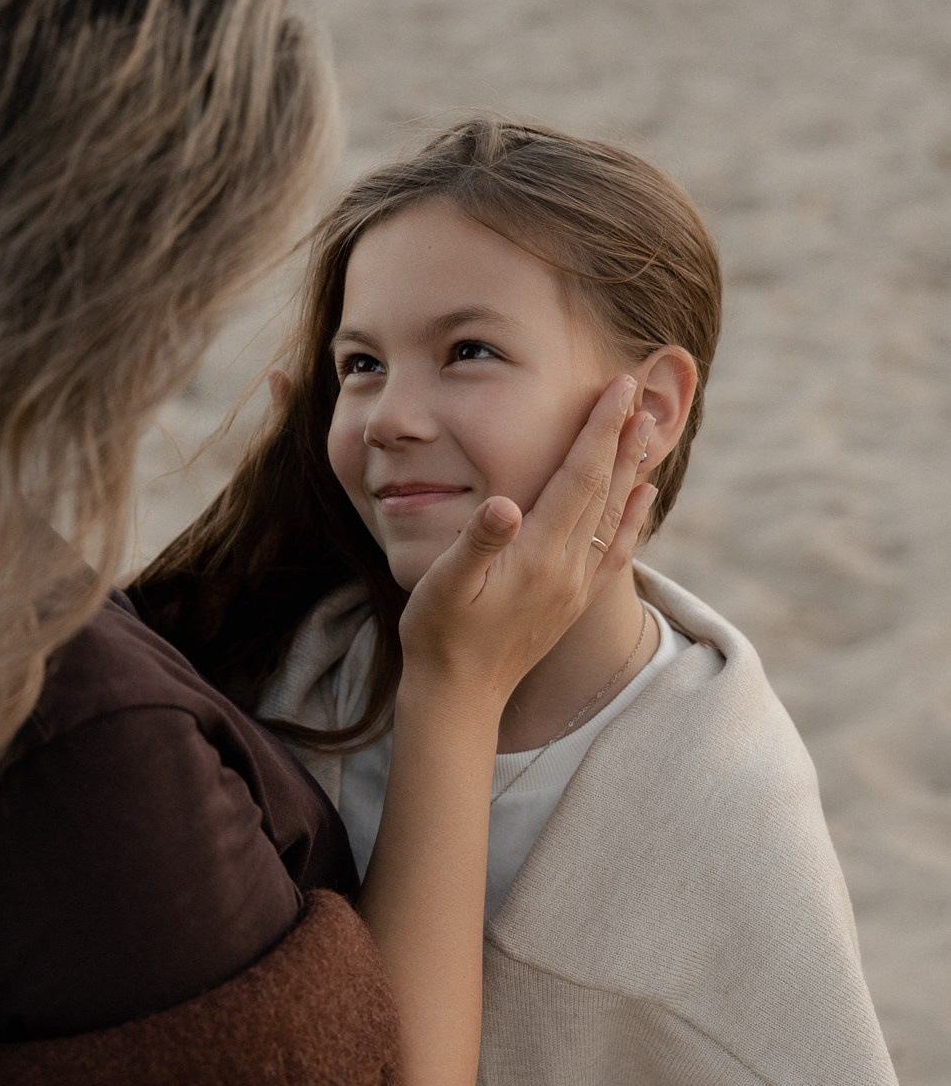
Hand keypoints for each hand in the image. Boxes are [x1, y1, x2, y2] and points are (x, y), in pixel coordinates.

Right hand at [398, 373, 655, 711]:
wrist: (459, 697)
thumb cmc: (438, 636)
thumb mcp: (442, 584)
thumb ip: (475, 541)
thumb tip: (502, 503)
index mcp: (539, 556)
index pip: (578, 478)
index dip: (599, 430)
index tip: (617, 389)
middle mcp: (568, 570)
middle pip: (605, 490)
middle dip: (622, 437)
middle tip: (640, 392)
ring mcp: (574, 588)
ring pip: (615, 516)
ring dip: (631, 468)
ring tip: (647, 429)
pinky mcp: (573, 602)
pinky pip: (615, 550)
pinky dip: (632, 517)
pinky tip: (643, 496)